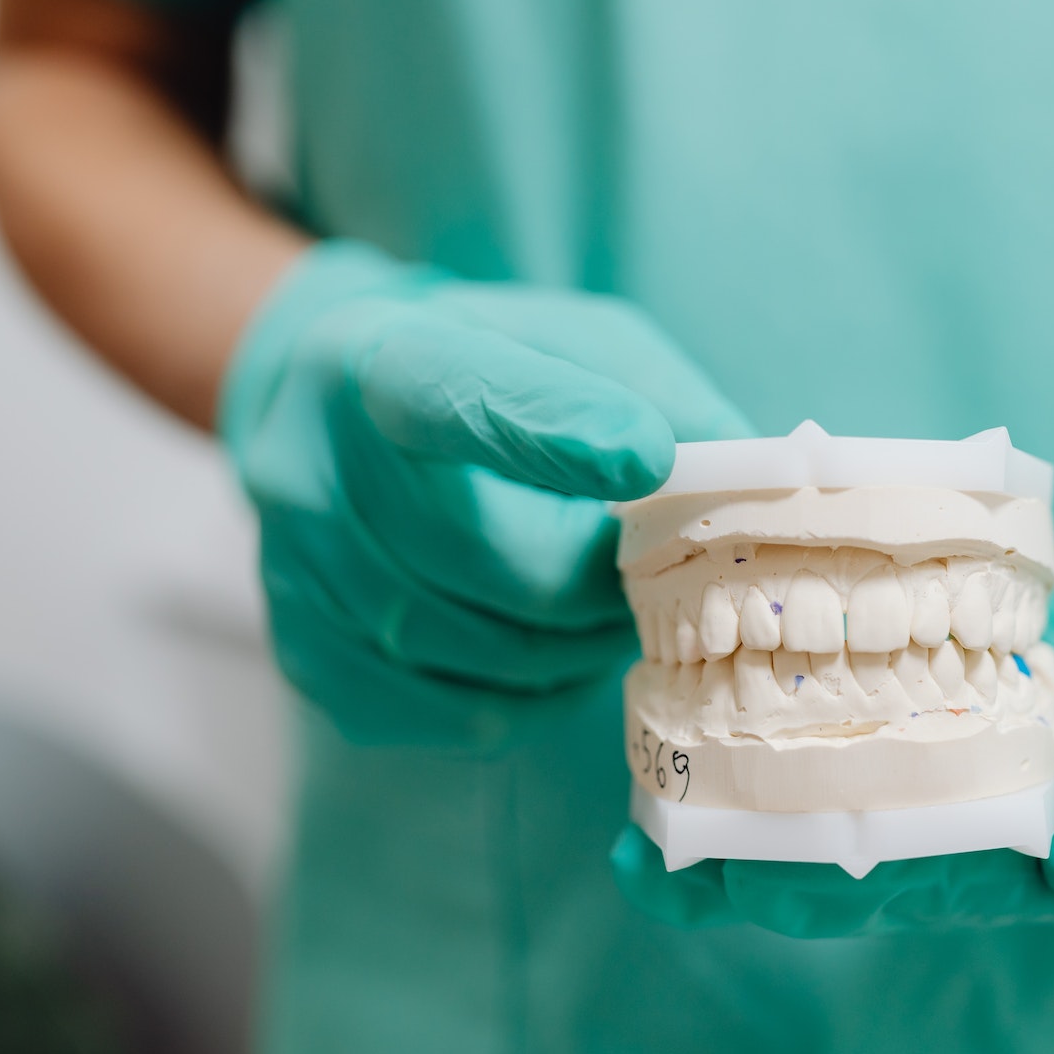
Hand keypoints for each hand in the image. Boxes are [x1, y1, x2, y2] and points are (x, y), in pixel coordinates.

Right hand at [222, 242, 751, 745]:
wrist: (328, 398)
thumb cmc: (488, 362)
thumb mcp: (576, 338)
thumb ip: (662, 396)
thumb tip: (758, 484)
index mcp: (383, 361)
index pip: (461, 401)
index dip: (554, 434)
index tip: (644, 456)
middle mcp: (312, 467)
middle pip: (493, 566)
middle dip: (600, 584)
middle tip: (650, 576)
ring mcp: (295, 573)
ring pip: (481, 655)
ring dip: (576, 647)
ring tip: (606, 609)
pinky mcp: (306, 655)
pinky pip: (453, 715)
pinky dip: (529, 699)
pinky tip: (548, 651)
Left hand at [612, 296, 1053, 934]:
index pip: (1018, 893)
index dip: (884, 895)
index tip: (757, 880)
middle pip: (938, 864)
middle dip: (794, 874)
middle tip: (647, 868)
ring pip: (913, 797)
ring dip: (794, 808)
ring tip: (655, 807)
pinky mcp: (1036, 683)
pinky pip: (924, 710)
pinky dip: (841, 715)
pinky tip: (742, 705)